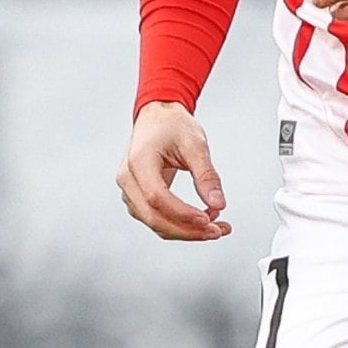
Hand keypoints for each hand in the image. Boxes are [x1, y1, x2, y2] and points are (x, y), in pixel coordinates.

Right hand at [117, 101, 229, 241]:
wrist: (158, 117)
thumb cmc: (173, 125)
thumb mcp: (195, 144)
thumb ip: (206, 175)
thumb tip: (219, 203)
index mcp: (138, 161)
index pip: (156, 197)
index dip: (183, 213)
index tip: (209, 219)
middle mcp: (128, 179)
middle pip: (154, 217)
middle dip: (188, 230)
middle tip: (218, 230)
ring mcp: (129, 190)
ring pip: (155, 223)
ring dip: (186, 231)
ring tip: (216, 226)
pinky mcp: (137, 197)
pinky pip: (156, 218)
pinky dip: (179, 224)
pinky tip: (202, 220)